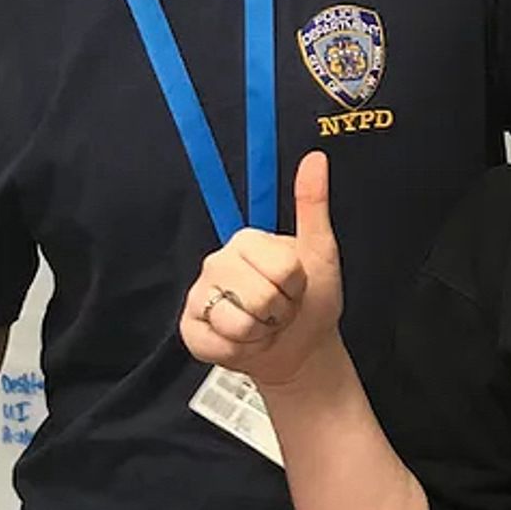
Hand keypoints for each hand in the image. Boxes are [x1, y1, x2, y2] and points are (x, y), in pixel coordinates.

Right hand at [181, 150, 342, 388]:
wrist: (300, 349)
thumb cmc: (310, 302)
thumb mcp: (320, 253)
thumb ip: (313, 206)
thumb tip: (316, 157)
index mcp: (246, 240)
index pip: (280, 268)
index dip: (294, 286)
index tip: (294, 287)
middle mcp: (216, 262)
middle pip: (259, 297)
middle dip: (278, 312)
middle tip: (279, 310)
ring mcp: (199, 296)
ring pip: (238, 323)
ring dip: (260, 334)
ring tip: (263, 326)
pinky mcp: (190, 330)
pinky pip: (218, 344)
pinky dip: (240, 352)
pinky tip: (244, 343)